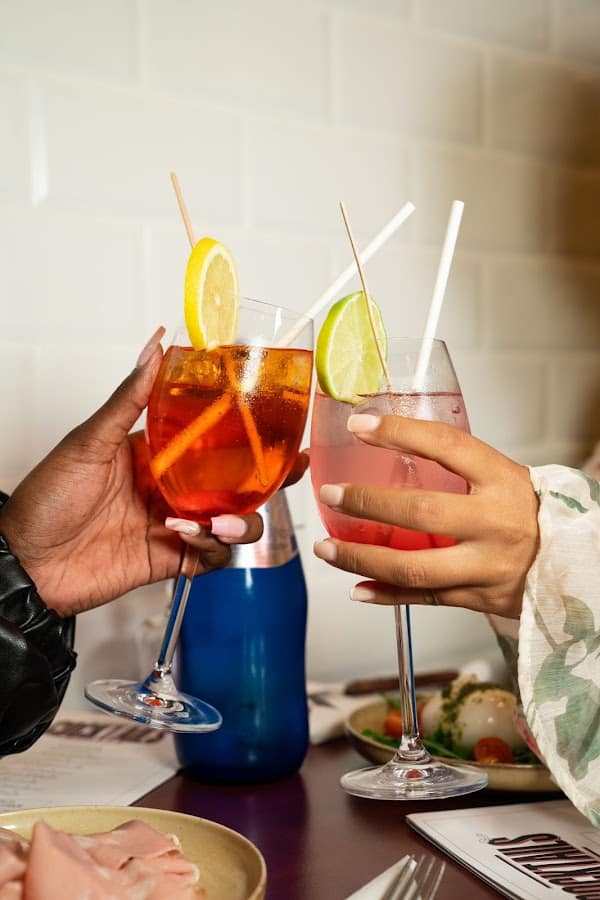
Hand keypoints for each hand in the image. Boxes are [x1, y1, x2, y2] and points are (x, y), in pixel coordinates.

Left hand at [0, 329, 264, 616]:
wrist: (26, 564)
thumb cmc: (46, 499)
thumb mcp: (89, 441)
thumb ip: (130, 400)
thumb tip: (156, 347)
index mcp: (156, 454)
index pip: (213, 439)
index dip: (249, 433)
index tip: (278, 422)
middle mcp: (171, 487)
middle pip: (236, 482)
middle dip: (269, 478)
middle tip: (294, 467)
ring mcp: (174, 524)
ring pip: (233, 521)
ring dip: (239, 520)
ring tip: (218, 520)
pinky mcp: (171, 559)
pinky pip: (213, 557)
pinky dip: (214, 549)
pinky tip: (194, 538)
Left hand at [312, 413, 539, 618]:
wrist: (575, 563)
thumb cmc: (528, 513)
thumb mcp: (503, 477)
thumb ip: (456, 467)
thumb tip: (390, 441)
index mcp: (503, 480)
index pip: (446, 446)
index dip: (399, 433)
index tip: (359, 426)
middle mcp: (495, 523)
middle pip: (421, 512)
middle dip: (367, 503)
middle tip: (330, 494)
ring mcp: (486, 566)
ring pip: (414, 567)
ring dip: (362, 558)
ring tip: (327, 548)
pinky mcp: (478, 598)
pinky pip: (423, 598)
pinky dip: (385, 596)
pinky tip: (356, 589)